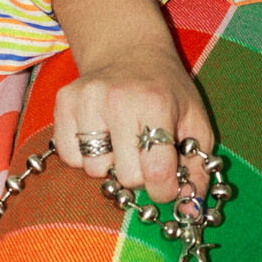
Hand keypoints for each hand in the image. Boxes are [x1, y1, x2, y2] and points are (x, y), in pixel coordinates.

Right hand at [52, 44, 213, 202]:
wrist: (129, 51)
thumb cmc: (166, 90)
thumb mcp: (194, 121)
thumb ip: (197, 167)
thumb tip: (189, 210)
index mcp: (155, 103)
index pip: (156, 171)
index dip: (165, 189)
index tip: (167, 184)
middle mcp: (117, 100)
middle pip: (125, 176)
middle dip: (139, 174)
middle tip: (145, 155)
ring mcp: (86, 100)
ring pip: (94, 170)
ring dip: (111, 165)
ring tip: (122, 142)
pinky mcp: (63, 103)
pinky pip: (70, 157)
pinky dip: (85, 156)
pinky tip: (101, 135)